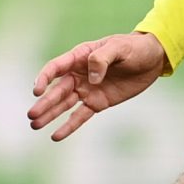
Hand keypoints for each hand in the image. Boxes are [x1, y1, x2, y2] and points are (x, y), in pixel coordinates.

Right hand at [28, 32, 169, 141]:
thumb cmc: (134, 48)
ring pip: (64, 104)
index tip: (37, 91)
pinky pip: (80, 116)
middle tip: (31, 116)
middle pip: (57, 90)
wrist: (152, 59)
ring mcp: (87, 90)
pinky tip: (56, 136)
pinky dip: (69, 126)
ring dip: (49, 115)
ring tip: (35, 125)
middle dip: (44, 103)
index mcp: (79, 57)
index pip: (55, 68)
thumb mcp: (119, 47)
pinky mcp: (97, 102)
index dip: (44, 79)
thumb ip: (102, 59)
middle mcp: (79, 75)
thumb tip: (92, 79)